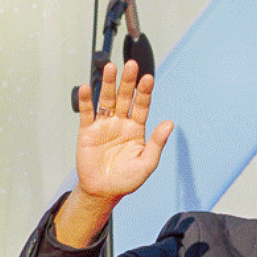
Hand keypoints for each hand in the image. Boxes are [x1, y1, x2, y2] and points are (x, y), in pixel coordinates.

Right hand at [77, 60, 172, 201]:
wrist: (104, 191)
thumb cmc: (127, 179)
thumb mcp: (147, 163)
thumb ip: (157, 143)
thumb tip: (170, 124)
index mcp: (137, 129)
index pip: (142, 106)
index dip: (145, 92)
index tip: (148, 78)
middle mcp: (121, 123)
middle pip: (124, 97)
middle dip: (128, 82)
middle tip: (131, 65)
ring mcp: (104, 125)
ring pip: (106, 100)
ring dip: (108, 84)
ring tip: (111, 67)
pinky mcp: (87, 131)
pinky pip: (87, 112)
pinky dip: (86, 100)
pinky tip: (87, 87)